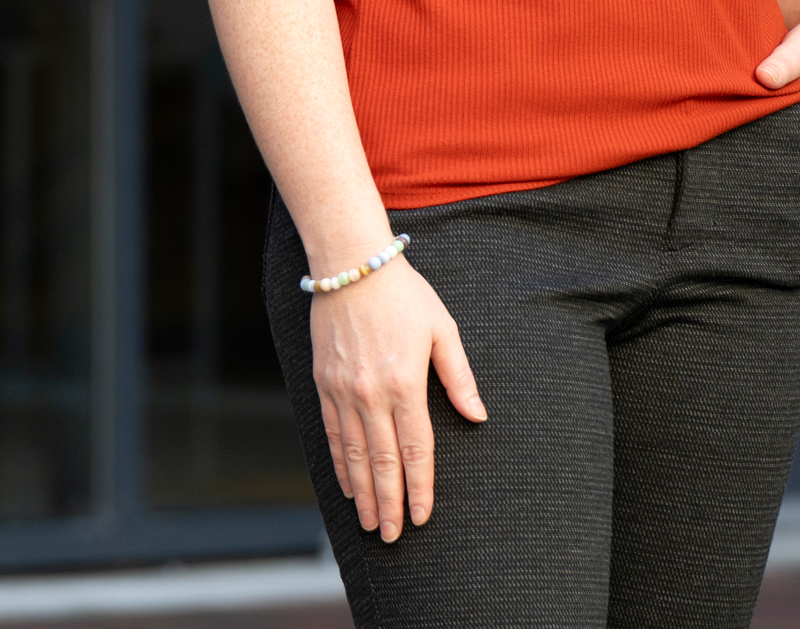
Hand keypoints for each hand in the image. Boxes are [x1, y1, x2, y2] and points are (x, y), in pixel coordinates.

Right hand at [310, 252, 484, 542]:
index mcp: (405, 383)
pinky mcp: (322, 382)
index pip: (415, 449)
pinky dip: (339, 464)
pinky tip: (346, 484)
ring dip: (362, 492)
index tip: (421, 517)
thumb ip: (458, 377)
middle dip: (388, 503)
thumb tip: (477, 416)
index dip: (419, 488)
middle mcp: (370, 393)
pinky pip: (332, 433)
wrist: (349, 263)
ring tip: (368, 523)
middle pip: (382, 462)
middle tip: (391, 535)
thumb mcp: (443, 329)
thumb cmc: (403, 293)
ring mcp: (342, 390)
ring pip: (354, 455)